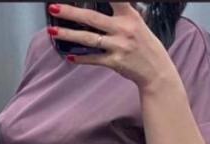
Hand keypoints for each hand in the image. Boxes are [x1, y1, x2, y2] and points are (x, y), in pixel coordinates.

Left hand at [47, 2, 175, 89]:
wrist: (156, 70)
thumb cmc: (145, 45)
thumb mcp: (138, 23)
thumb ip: (121, 13)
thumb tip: (104, 5)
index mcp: (129, 15)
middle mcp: (123, 29)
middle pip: (92, 18)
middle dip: (70, 12)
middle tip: (54, 8)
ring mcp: (118, 46)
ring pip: (88, 39)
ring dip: (68, 35)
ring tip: (53, 31)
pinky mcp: (115, 62)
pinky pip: (93, 59)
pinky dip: (80, 58)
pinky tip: (68, 56)